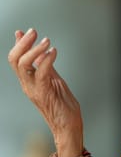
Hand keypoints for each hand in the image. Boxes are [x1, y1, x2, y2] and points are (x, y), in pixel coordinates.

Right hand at [7, 28, 83, 156]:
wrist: (68, 125)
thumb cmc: (63, 105)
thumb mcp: (53, 80)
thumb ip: (46, 67)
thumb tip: (40, 52)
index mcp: (28, 81)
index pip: (16, 60)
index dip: (18, 45)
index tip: (23, 31)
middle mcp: (27, 85)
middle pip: (15, 60)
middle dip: (23, 43)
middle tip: (33, 31)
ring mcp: (34, 90)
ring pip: (23, 65)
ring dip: (34, 50)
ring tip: (46, 40)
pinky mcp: (45, 93)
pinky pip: (41, 74)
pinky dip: (46, 60)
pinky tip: (53, 52)